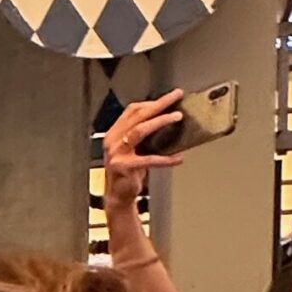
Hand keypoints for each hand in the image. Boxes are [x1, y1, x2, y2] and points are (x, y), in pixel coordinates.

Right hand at [103, 90, 184, 212]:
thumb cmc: (129, 172)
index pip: (132, 110)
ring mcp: (117, 153)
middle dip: (159, 105)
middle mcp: (113, 140)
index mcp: (115, 133)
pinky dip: (166, 159)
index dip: (152, 102)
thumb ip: (143, 135)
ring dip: (160, 122)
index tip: (170, 97)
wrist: (118, 195)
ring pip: (140, 131)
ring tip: (177, 118)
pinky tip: (178, 158)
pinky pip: (149, 159)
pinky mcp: (124, 167)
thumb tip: (168, 119)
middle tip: (175, 98)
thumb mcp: (134, 149)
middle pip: (137, 116)